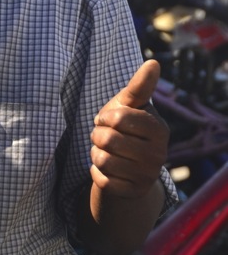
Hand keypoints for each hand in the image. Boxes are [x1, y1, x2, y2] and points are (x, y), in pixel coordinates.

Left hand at [90, 59, 168, 199]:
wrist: (126, 163)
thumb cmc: (126, 125)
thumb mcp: (130, 104)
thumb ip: (140, 85)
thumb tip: (154, 62)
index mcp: (159, 129)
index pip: (118, 118)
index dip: (106, 117)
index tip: (109, 119)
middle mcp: (159, 155)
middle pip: (108, 140)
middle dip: (97, 136)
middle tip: (104, 137)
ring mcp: (147, 176)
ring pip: (102, 161)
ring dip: (95, 154)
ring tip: (105, 151)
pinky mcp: (133, 192)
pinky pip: (102, 180)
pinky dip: (96, 172)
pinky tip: (107, 169)